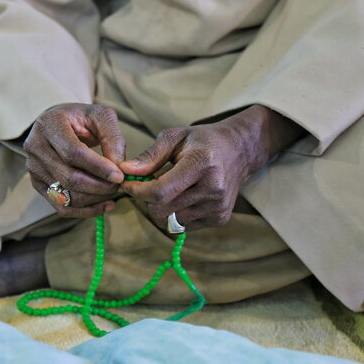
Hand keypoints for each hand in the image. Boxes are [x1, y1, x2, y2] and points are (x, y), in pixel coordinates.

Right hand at [25, 103, 125, 217]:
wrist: (58, 124)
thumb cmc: (81, 119)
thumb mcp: (100, 116)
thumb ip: (112, 137)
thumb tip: (119, 166)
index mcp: (49, 125)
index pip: (72, 153)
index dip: (98, 167)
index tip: (119, 175)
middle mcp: (35, 147)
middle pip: (68, 178)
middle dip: (99, 186)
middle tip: (119, 186)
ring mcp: (34, 168)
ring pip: (66, 195)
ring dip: (95, 199)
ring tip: (113, 192)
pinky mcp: (38, 185)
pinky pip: (62, 207)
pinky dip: (86, 211)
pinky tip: (104, 205)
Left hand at [119, 105, 303, 230]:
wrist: (239, 151)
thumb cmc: (202, 141)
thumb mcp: (174, 137)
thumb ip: (149, 156)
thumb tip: (124, 171)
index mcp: (202, 164)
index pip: (160, 191)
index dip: (137, 191)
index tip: (127, 183)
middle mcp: (213, 188)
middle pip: (162, 210)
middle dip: (146, 199)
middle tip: (146, 183)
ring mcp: (218, 207)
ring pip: (170, 222)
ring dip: (160, 208)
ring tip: (167, 188)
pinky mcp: (219, 219)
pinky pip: (183, 226)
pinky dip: (175, 214)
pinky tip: (181, 197)